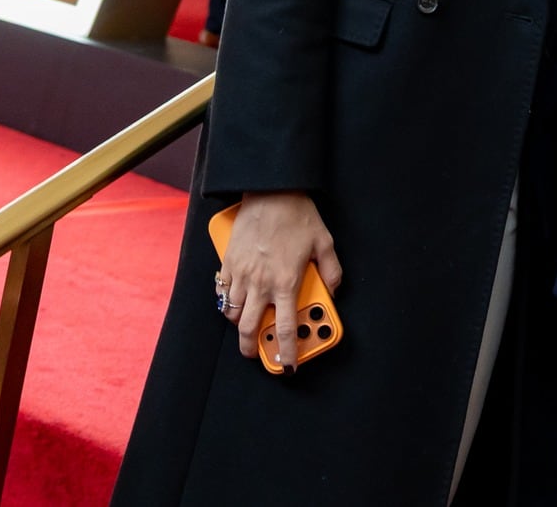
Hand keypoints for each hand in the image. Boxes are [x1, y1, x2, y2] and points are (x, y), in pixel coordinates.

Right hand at [218, 192, 342, 371]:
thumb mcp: (325, 242)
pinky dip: (227, 301)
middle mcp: (261, 283)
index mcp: (286, 282)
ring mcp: (241, 273)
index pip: (286, 328)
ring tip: (248, 327)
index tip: (288, 366)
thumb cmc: (297, 215)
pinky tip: (235, 301)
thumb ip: (332, 271)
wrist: (270, 190)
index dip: (287, 352)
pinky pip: (223, 291)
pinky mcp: (229, 261)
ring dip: (240, 324)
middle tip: (258, 354)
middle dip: (253, 348)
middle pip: (250, 329)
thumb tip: (333, 290)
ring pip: (233, 312)